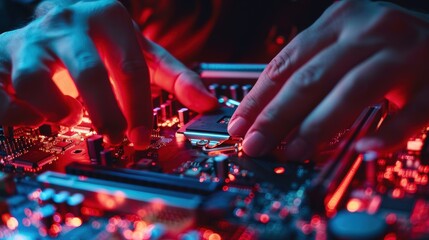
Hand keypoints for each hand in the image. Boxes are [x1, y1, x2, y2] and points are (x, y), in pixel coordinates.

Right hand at [0, 0, 216, 148]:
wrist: (51, 22)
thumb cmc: (100, 41)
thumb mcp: (139, 50)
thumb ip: (174, 76)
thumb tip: (209, 103)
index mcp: (107, 19)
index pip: (132, 68)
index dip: (140, 109)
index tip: (142, 137)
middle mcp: (68, 24)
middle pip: (88, 73)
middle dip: (105, 114)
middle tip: (115, 137)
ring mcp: (30, 39)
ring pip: (33, 80)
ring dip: (55, 110)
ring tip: (69, 117)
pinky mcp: (1, 56)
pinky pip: (3, 94)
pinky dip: (19, 113)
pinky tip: (35, 114)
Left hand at [228, 0, 428, 158]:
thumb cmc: (388, 46)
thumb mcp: (345, 44)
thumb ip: (312, 71)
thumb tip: (269, 114)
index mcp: (341, 19)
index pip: (286, 62)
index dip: (258, 97)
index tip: (239, 125)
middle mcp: (371, 30)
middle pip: (311, 77)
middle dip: (277, 116)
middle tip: (255, 144)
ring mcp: (405, 54)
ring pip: (352, 91)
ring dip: (318, 125)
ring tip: (293, 151)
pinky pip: (410, 112)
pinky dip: (386, 132)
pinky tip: (363, 149)